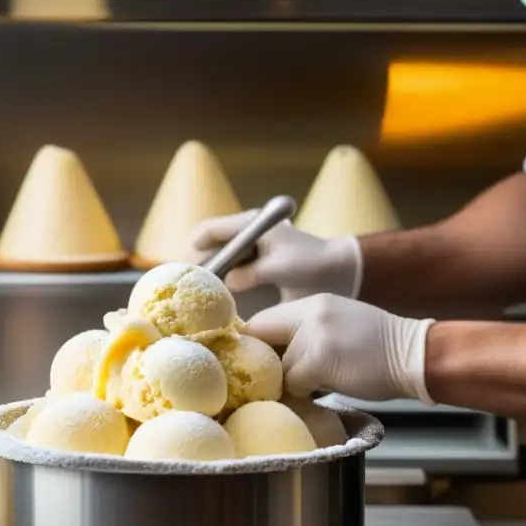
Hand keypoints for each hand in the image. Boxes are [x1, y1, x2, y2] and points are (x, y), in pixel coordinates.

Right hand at [189, 210, 362, 301]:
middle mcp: (248, 232)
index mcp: (251, 224)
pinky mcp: (259, 264)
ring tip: (199, 298)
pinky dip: (223, 282)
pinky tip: (219, 300)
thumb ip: (251, 273)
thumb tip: (226, 282)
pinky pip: (232, 270)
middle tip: (186, 291)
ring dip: (210, 276)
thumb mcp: (281, 268)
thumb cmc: (314, 265)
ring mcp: (253, 248)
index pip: (208, 230)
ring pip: (219, 259)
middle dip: (196, 266)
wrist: (343, 272)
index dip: (191, 250)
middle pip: (209, 245)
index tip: (182, 274)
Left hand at [247, 294, 435, 402]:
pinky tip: (330, 388)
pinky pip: (294, 384)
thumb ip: (306, 334)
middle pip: (261, 338)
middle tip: (284, 378)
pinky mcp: (320, 359)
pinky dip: (307, 393)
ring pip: (279, 367)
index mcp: (313, 304)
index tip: (263, 363)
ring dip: (293, 381)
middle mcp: (310, 312)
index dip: (258, 344)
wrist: (417, 354)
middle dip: (267, 362)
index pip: (263, 320)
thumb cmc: (382, 349)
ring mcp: (314, 334)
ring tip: (322, 382)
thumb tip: (273, 360)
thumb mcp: (339, 327)